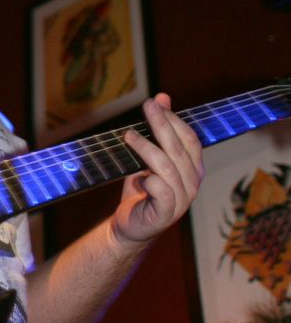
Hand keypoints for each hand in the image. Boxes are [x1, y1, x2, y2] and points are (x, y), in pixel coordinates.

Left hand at [111, 93, 203, 246]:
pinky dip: (149, 180)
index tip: (156, 102)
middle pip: (179, 149)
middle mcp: (192, 184)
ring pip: (167, 167)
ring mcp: (182, 200)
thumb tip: (162, 97)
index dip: (174, 120)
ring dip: (146, 148)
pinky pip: (162, 191)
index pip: (190, 139)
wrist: (129, 225)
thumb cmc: (142, 188)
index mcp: (192, 169)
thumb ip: (159, 130)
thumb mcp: (149, 155)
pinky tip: (138, 176)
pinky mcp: (166, 214)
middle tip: (146, 106)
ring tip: (128, 136)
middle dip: (162, 124)